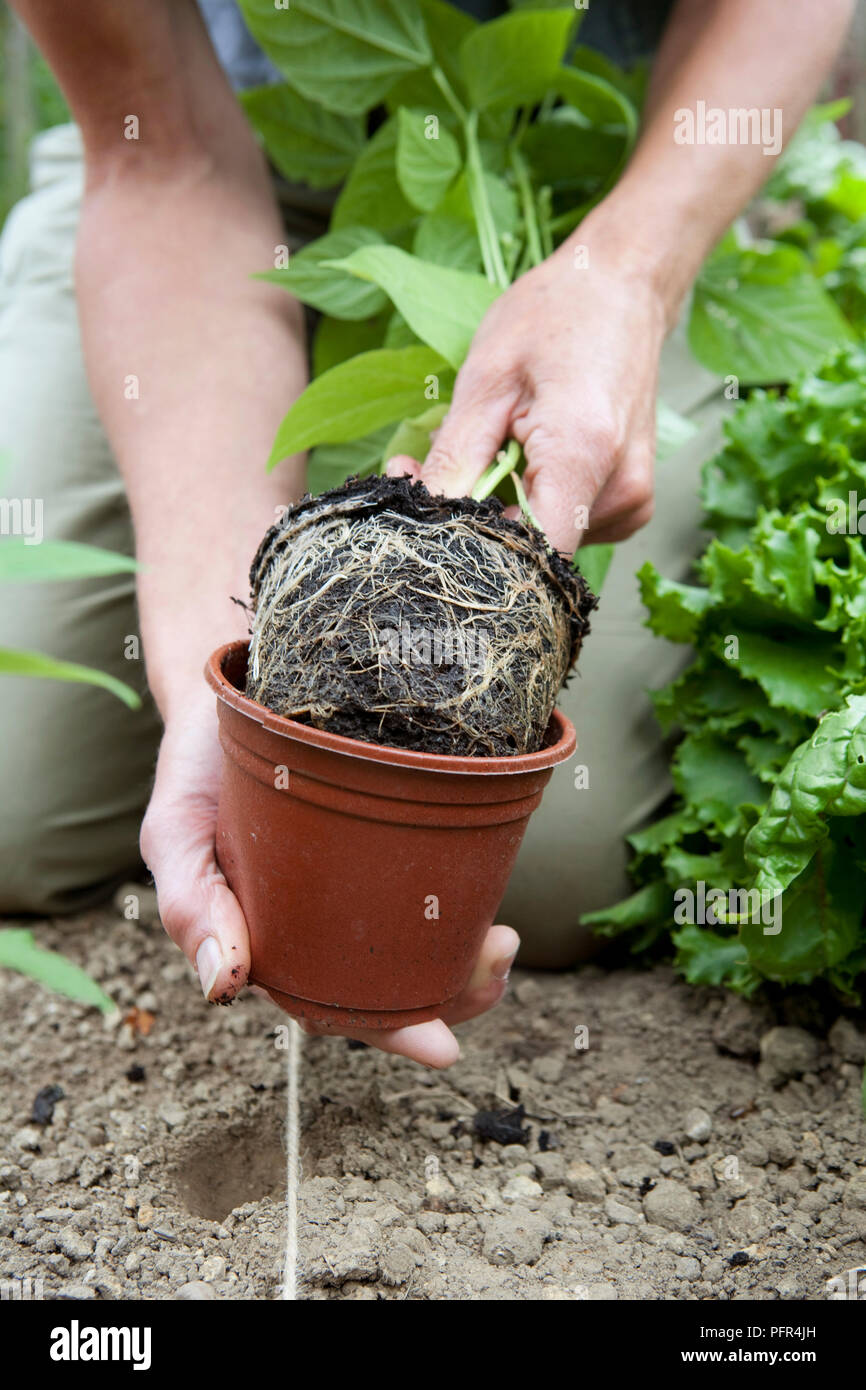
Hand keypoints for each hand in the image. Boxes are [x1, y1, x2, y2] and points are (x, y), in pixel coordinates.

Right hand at [140, 703, 517, 1066]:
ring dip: (469, 951)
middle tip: (498, 962)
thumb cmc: (195, 769)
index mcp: (275, 940)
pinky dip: (469, 886)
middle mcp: (325, 919)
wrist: (223, 692)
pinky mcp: (393, 828)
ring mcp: (362, 876)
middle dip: (453, 992)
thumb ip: (191, 906)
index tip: (444, 1048)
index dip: (391, 1032)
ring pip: (423, 936)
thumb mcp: (175, 833)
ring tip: (506, 941)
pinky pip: (433, 873)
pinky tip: (493, 883)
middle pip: (395, 981)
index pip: (336, 1005)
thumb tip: (224, 987)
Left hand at [387, 223, 667, 555]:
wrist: (621, 288)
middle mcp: (621, 493)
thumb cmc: (555, 317)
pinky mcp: (629, 503)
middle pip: (531, 549)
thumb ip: (454, 459)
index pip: (528, 553)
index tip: (428, 515)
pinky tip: (519, 457)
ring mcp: (631, 502)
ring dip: (500, 509)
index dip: (472, 547)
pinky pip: (566, 524)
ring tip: (485, 448)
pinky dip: (531, 502)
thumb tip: (419, 515)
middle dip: (474, 521)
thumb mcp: (485, 378)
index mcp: (584, 455)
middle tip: (426, 472)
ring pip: (544, 541)